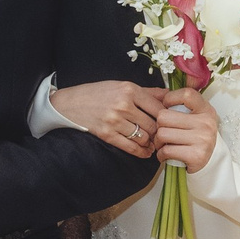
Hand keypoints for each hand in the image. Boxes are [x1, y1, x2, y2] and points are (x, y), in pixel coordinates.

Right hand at [51, 78, 166, 159]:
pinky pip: (130, 146)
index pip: (158, 107)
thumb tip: (169, 95)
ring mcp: (114, 120)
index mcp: (130, 89)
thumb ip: (147, 92)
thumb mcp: (122, 86)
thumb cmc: (98, 93)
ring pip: (143, 137)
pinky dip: (140, 152)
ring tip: (153, 144)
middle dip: (159, 133)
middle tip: (163, 136)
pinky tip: (145, 152)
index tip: (169, 123)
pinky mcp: (107, 134)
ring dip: (150, 143)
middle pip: (153, 124)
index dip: (167, 118)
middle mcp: (123, 105)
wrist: (70, 104)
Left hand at [153, 88, 220, 174]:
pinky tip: (167, 154)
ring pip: (162, 134)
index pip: (186, 94)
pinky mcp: (196, 156)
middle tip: (164, 132)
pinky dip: (162, 154)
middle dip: (159, 126)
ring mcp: (202, 139)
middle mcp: (206, 123)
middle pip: (164, 117)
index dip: (170, 98)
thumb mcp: (195, 117)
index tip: (167, 106)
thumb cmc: (196, 136)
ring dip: (158, 142)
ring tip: (165, 144)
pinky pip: (166, 151)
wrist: (209, 161)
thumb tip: (159, 95)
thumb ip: (181, 105)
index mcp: (205, 109)